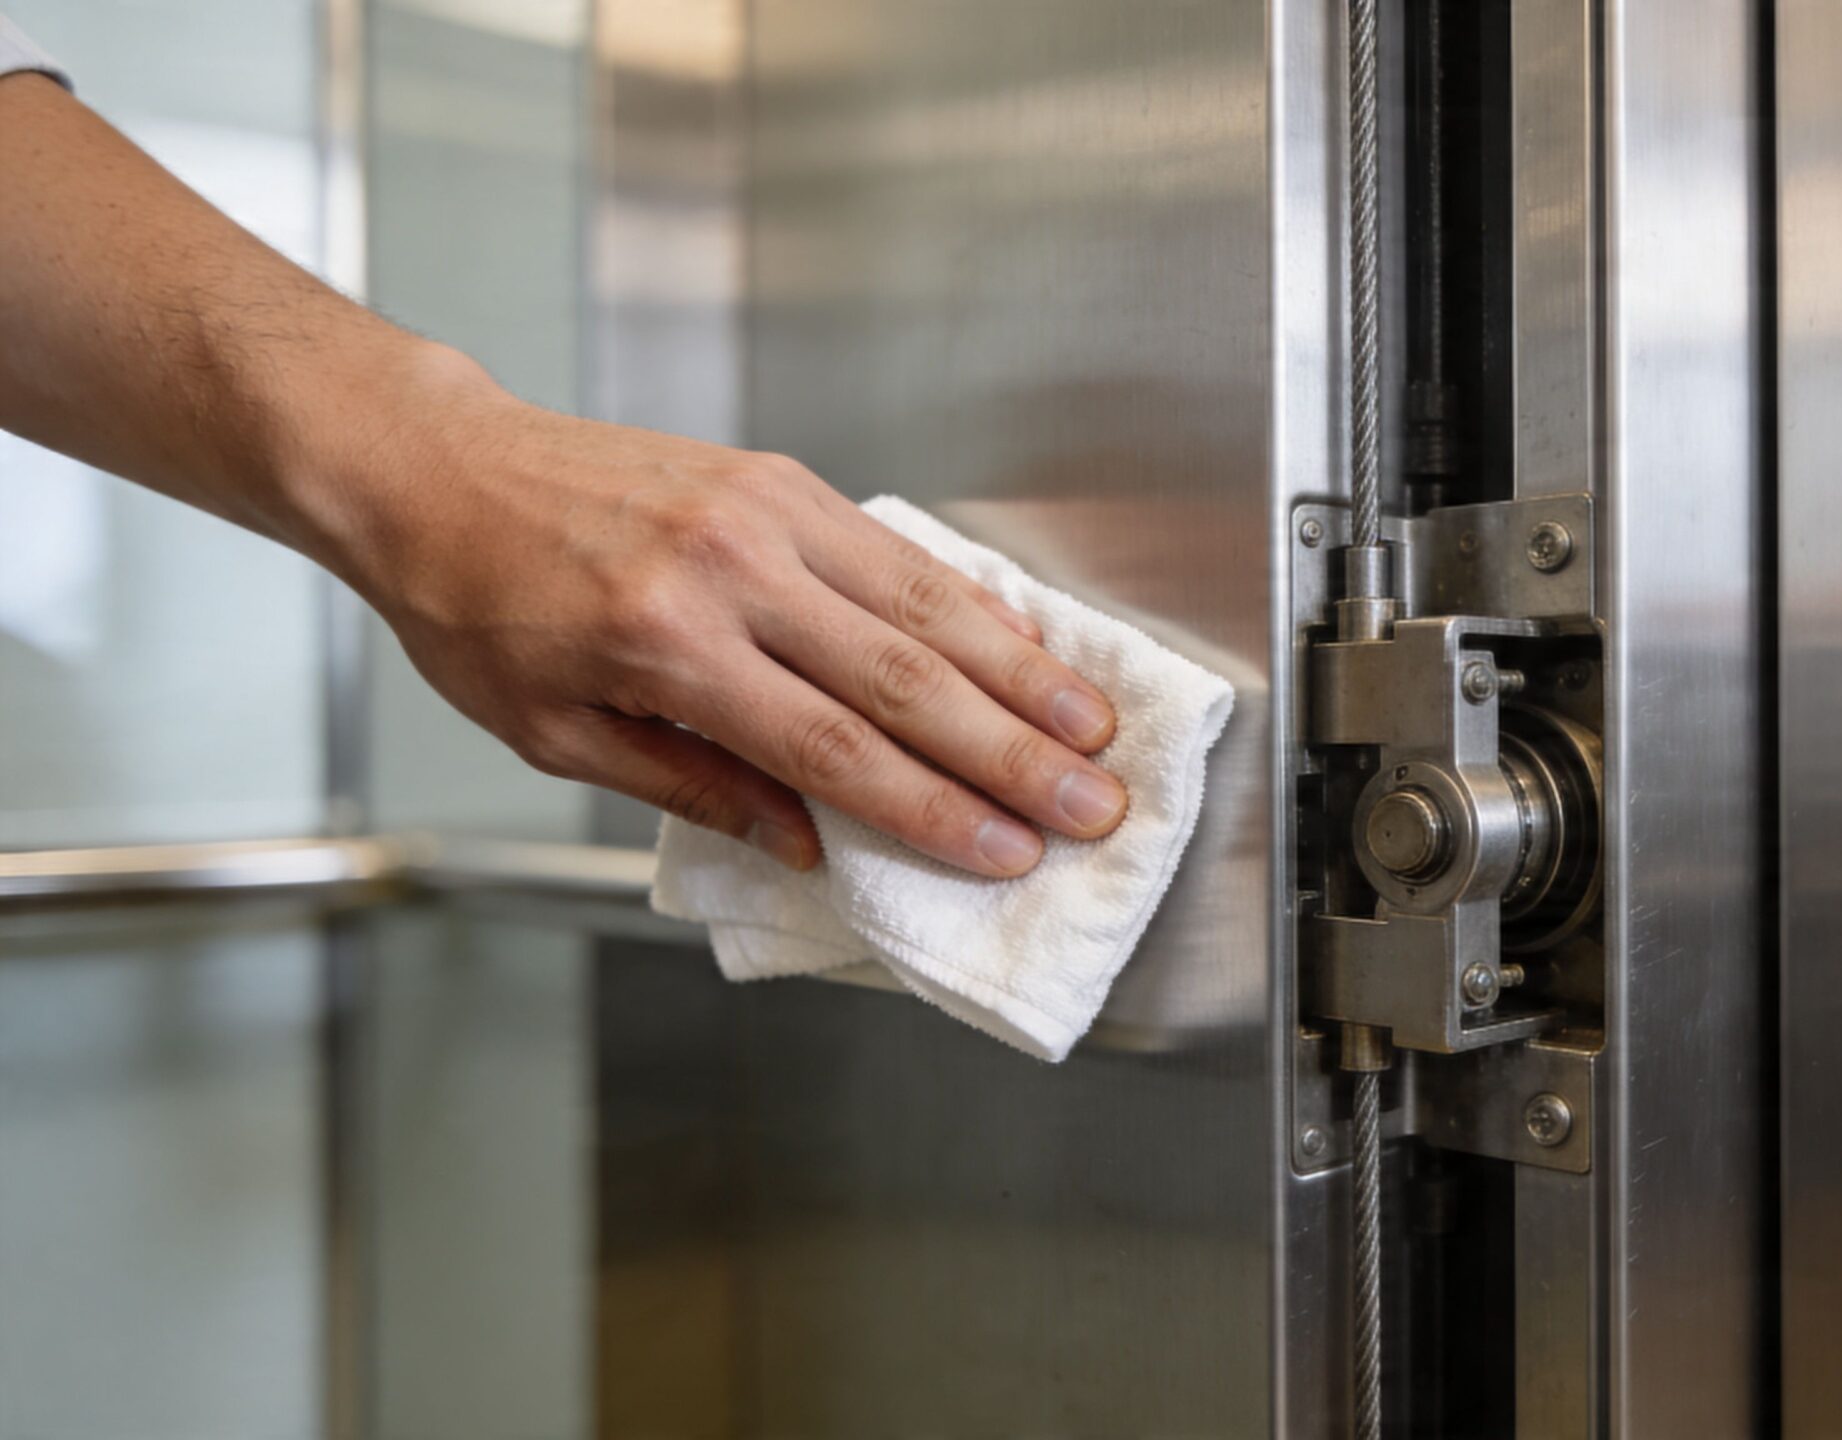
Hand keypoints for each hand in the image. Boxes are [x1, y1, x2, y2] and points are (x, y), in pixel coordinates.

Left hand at [319, 348, 1125, 875]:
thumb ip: (692, 787)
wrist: (439, 470)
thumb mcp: (556, 734)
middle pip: (904, 680)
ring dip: (1023, 673)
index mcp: (665, 647)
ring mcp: (765, 511)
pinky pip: (899, 549)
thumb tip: (812, 843)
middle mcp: (729, 570)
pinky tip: (1027, 644)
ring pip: (925, 603)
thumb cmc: (479, 610)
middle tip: (1090, 806)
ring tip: (1093, 730)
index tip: (1005, 852)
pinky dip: (974, 602)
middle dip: (1012, 754)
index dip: (933, 808)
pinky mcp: (781, 478)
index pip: (833, 748)